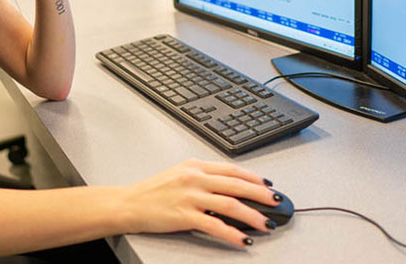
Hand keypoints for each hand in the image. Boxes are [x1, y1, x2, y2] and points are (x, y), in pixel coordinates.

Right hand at [120, 159, 277, 247]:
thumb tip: (229, 187)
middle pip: (236, 185)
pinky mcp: (184, 216)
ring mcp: (190, 196)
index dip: (253, 178)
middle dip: (261, 195)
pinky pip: (214, 225)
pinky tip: (243, 239)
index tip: (267, 185)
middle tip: (276, 202)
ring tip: (266, 224)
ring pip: (230, 205)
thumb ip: (203, 177)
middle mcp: (195, 178)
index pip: (232, 169)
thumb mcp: (180, 173)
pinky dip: (232, 233)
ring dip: (252, 216)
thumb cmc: (153, 190)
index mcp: (196, 165)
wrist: (129, 203)